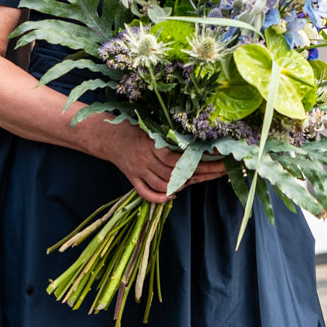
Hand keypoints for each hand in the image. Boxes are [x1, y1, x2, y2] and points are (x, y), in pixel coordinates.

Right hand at [94, 121, 225, 203]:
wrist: (108, 135)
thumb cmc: (134, 128)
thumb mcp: (152, 128)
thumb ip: (170, 138)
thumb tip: (196, 144)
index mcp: (152, 145)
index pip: (178, 158)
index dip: (198, 162)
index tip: (217, 161)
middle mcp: (145, 159)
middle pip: (174, 174)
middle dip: (198, 174)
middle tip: (218, 172)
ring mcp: (138, 171)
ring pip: (163, 185)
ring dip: (180, 186)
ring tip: (194, 181)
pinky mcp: (132, 179)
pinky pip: (146, 193)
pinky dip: (159, 198)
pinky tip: (171, 196)